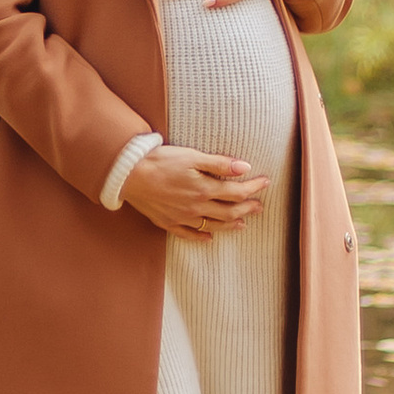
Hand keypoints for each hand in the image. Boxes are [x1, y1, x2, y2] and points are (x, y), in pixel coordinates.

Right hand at [121, 146, 268, 237]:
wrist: (129, 175)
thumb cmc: (161, 161)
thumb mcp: (192, 156)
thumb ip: (219, 164)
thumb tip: (245, 168)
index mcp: (204, 189)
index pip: (237, 192)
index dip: (254, 188)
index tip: (265, 183)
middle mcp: (196, 207)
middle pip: (229, 212)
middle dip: (247, 208)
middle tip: (259, 206)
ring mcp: (182, 218)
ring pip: (213, 225)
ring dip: (230, 225)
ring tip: (242, 224)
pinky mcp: (168, 222)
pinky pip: (188, 234)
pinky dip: (201, 237)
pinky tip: (208, 237)